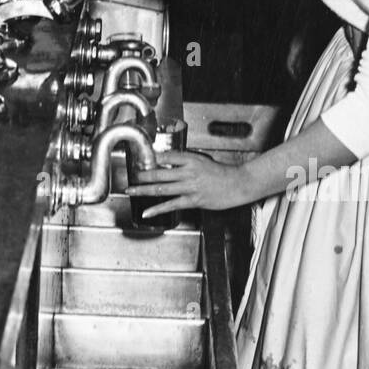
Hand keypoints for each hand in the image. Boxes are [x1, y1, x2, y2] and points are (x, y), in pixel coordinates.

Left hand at [126, 149, 251, 216]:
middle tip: (131, 176)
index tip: (141, 160)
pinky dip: (157, 209)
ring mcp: (190, 187)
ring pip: (162, 188)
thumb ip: (185, 161)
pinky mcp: (193, 200)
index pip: (166, 156)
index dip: (152, 158)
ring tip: (131, 190)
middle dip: (143, 175)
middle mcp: (188, 172)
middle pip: (160, 173)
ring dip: (144, 190)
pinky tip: (147, 212)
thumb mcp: (202, 160)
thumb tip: (168, 162)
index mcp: (191, 159)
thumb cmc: (221, 172)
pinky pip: (171, 205)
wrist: (238, 184)